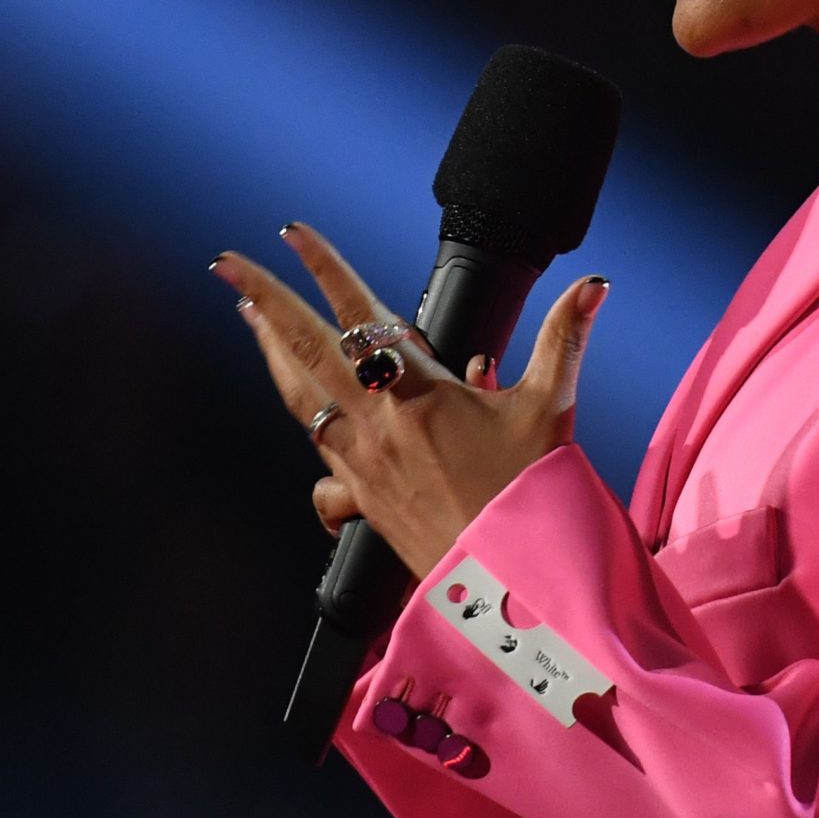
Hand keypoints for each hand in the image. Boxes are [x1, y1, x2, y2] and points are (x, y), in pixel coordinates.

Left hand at [212, 222, 608, 581]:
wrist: (507, 584)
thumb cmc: (527, 497)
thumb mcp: (550, 409)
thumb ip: (564, 338)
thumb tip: (591, 287)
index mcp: (416, 393)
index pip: (361, 313)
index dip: (323, 266)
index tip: (292, 233)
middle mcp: (377, 424)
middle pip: (305, 349)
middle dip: (263, 299)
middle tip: (228, 264)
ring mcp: (362, 463)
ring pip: (300, 398)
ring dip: (272, 352)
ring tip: (249, 316)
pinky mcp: (363, 498)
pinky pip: (319, 461)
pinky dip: (313, 431)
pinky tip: (311, 421)